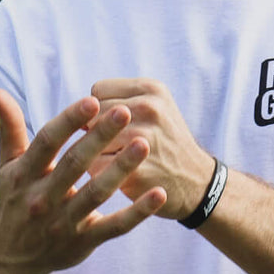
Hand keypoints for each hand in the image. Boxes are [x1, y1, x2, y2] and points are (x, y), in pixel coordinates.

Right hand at [0, 90, 165, 273]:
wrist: (10, 259)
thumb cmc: (14, 201)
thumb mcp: (7, 167)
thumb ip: (9, 128)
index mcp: (24, 174)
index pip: (47, 142)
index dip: (69, 121)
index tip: (92, 100)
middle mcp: (42, 198)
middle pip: (74, 164)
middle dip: (100, 137)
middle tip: (125, 112)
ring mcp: (63, 222)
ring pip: (96, 193)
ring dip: (121, 169)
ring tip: (145, 144)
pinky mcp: (84, 242)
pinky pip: (114, 226)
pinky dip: (137, 212)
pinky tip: (159, 194)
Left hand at [90, 79, 217, 221]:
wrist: (197, 182)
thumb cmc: (166, 143)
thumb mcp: (156, 107)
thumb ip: (119, 100)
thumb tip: (76, 114)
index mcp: (151, 90)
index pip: (97, 92)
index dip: (98, 110)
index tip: (112, 126)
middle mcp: (149, 109)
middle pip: (91, 116)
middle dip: (95, 133)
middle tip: (114, 146)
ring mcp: (144, 139)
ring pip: (90, 141)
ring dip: (93, 155)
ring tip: (114, 161)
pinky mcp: (137, 170)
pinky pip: (95, 168)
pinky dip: (98, 175)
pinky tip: (115, 178)